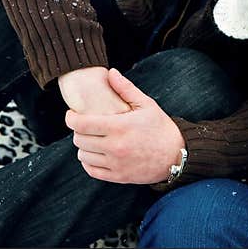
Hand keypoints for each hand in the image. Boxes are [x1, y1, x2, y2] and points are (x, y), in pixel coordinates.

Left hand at [65, 68, 185, 183]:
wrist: (176, 154)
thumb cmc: (160, 127)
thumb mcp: (146, 104)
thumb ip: (125, 88)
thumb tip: (110, 72)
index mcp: (119, 127)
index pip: (81, 124)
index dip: (71, 118)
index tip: (72, 114)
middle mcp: (115, 146)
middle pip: (79, 140)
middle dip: (78, 131)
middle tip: (85, 125)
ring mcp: (115, 163)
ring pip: (83, 155)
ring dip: (83, 146)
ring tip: (91, 139)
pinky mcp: (118, 176)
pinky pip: (91, 170)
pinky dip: (88, 162)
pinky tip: (95, 153)